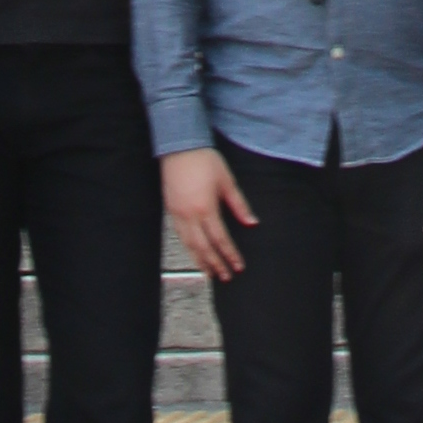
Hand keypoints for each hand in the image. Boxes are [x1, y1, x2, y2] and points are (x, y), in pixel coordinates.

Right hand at [161, 146, 252, 280]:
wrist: (179, 146)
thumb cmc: (205, 160)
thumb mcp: (227, 180)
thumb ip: (239, 204)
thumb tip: (251, 223)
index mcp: (206, 208)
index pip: (220, 239)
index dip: (230, 255)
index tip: (238, 266)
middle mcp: (190, 215)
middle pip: (203, 247)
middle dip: (215, 264)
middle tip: (225, 277)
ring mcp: (178, 213)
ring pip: (189, 244)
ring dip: (200, 260)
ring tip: (209, 273)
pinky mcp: (170, 209)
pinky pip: (180, 235)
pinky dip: (189, 247)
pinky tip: (195, 253)